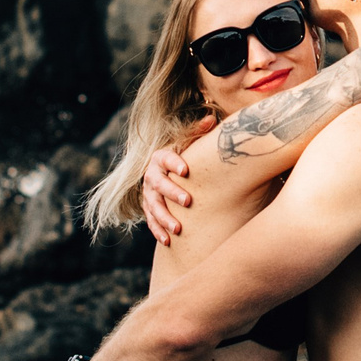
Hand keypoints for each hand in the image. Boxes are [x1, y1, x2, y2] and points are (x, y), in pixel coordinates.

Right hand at [139, 121, 210, 243]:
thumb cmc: (186, 156)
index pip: (164, 158)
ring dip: (164, 218)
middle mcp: (151, 175)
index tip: (186, 170)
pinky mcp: (149, 209)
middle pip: (158, 184)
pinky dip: (158, 230)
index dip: (173, 163)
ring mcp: (148, 194)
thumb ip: (199, 132)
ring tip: (178, 229)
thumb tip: (212, 119)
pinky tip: (168, 241)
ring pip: (153, 206)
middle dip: (172, 193)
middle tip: (188, 201)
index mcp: (161, 157)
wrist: (172, 173)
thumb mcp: (191, 142)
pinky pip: (151, 221)